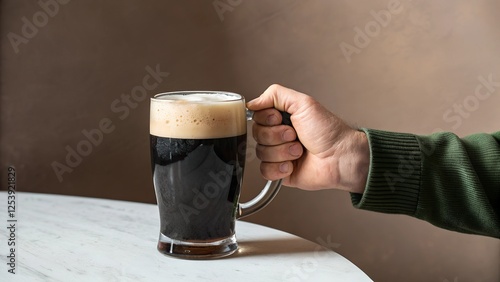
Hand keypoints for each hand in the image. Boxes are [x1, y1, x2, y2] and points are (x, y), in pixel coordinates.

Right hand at [247, 84, 368, 193]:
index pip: (257, 116)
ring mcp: (279, 154)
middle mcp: (279, 135)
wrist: (340, 157)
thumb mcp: (303, 103)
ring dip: (282, 152)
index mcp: (282, 118)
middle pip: (257, 135)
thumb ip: (275, 95)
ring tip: (299, 151)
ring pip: (260, 153)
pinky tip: (292, 165)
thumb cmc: (328, 131)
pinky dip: (279, 168)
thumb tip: (252, 102)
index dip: (266, 119)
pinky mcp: (281, 172)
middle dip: (277, 136)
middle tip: (295, 135)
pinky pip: (265, 171)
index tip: (280, 119)